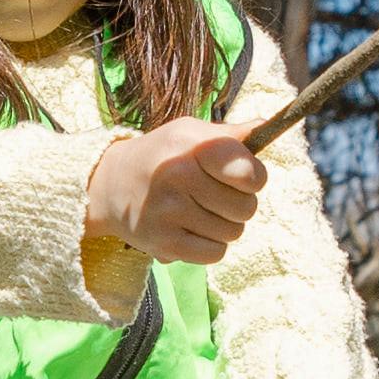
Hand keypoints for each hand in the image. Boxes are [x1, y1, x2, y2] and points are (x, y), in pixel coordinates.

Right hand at [87, 113, 266, 263]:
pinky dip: (210, 245)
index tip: (243, 177)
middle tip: (216, 195)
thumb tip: (268, 125)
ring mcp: (169, 212)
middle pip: (246, 207)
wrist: (110, 185)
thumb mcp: (189, 134)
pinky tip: (192, 230)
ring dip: (224, 225)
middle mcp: (178, 177)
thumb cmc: (161, 156)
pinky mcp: (163, 242)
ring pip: (233, 232)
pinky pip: (215, 253)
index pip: (247, 172)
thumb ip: (230, 134)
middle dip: (239, 203)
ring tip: (201, 212)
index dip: (254, 177)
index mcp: (191, 146)